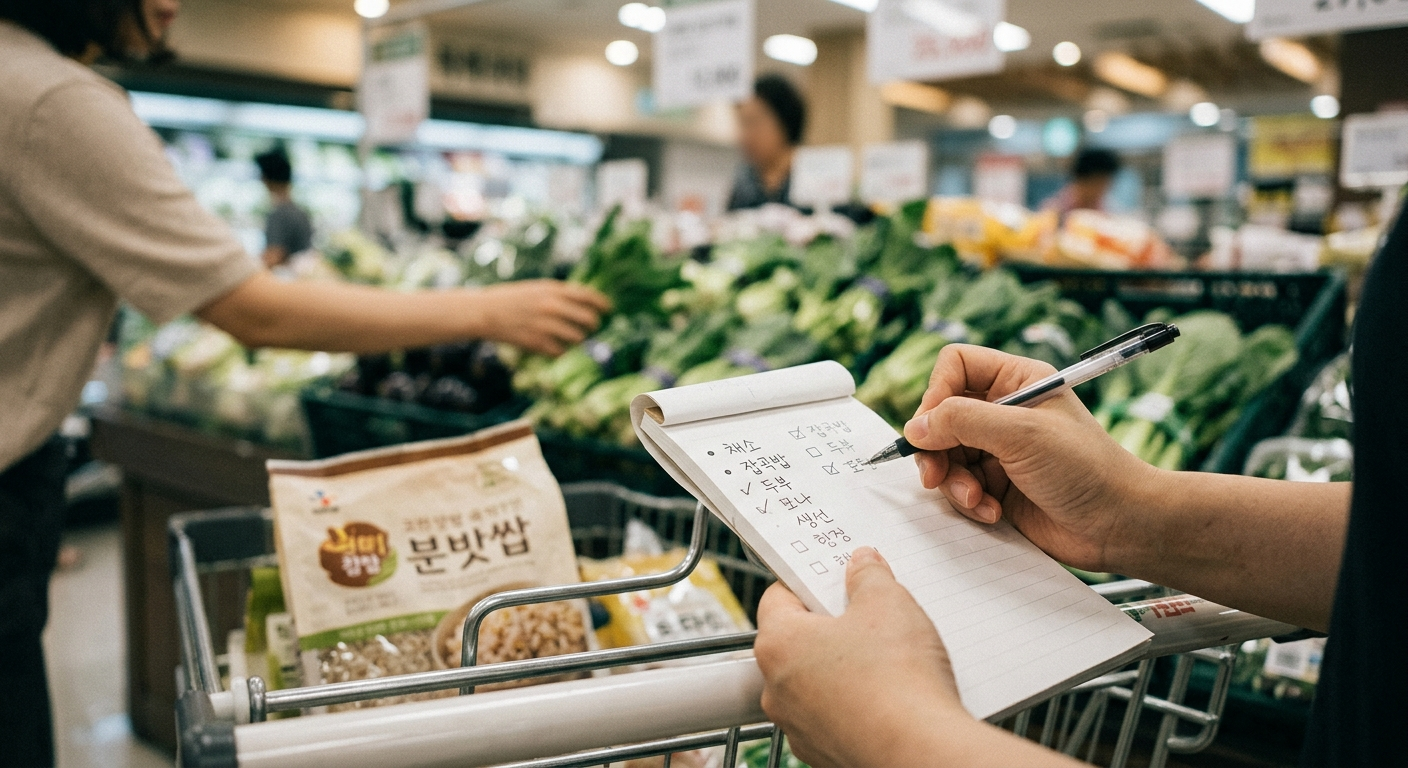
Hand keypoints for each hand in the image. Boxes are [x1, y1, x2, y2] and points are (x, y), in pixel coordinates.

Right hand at [470, 280, 610, 355]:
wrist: (485, 312)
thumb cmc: (513, 298)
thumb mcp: (538, 288)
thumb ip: (561, 294)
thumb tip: (587, 302)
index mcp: (553, 290)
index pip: (588, 296)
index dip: (602, 304)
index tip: (609, 309)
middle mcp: (552, 307)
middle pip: (589, 320)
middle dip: (593, 325)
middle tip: (591, 327)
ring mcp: (545, 326)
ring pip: (578, 338)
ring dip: (578, 339)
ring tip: (570, 336)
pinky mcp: (536, 343)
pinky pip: (561, 351)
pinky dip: (560, 350)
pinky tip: (553, 345)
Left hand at [754, 548, 965, 767]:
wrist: (920, 752)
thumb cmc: (897, 681)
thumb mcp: (888, 603)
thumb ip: (868, 576)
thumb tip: (861, 565)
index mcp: (779, 644)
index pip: (777, 597)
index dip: (807, 582)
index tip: (832, 578)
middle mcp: (777, 689)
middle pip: (796, 641)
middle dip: (829, 626)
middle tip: (866, 615)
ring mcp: (799, 726)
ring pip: (814, 682)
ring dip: (840, 668)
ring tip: (884, 659)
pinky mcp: (824, 752)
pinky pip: (833, 716)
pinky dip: (853, 704)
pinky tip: (887, 696)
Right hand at [903, 344, 1156, 572]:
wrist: (1119, 525)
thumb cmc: (1086, 469)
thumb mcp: (1021, 433)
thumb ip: (961, 422)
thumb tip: (914, 428)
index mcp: (1017, 381)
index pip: (955, 367)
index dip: (936, 394)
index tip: (932, 428)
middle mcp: (1004, 412)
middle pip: (940, 416)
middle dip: (936, 449)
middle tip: (935, 475)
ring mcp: (999, 451)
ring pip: (944, 455)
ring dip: (953, 482)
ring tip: (976, 500)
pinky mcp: (997, 487)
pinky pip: (959, 488)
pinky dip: (968, 502)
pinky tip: (992, 513)